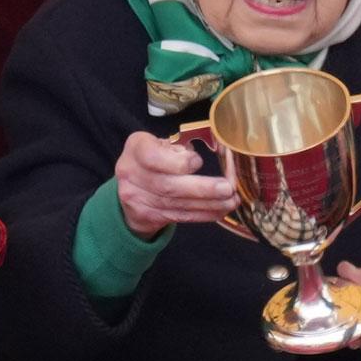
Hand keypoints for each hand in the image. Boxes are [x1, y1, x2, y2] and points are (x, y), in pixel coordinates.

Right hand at [115, 131, 238, 239]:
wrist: (129, 187)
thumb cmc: (152, 159)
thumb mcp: (160, 144)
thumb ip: (181, 147)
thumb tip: (219, 151)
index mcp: (136, 149)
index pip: (154, 157)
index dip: (178, 162)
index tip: (198, 161)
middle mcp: (132, 174)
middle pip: (169, 186)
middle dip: (203, 188)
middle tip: (228, 188)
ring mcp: (138, 199)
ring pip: (177, 204)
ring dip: (209, 203)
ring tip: (231, 200)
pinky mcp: (149, 217)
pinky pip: (180, 216)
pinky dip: (203, 214)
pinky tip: (221, 210)